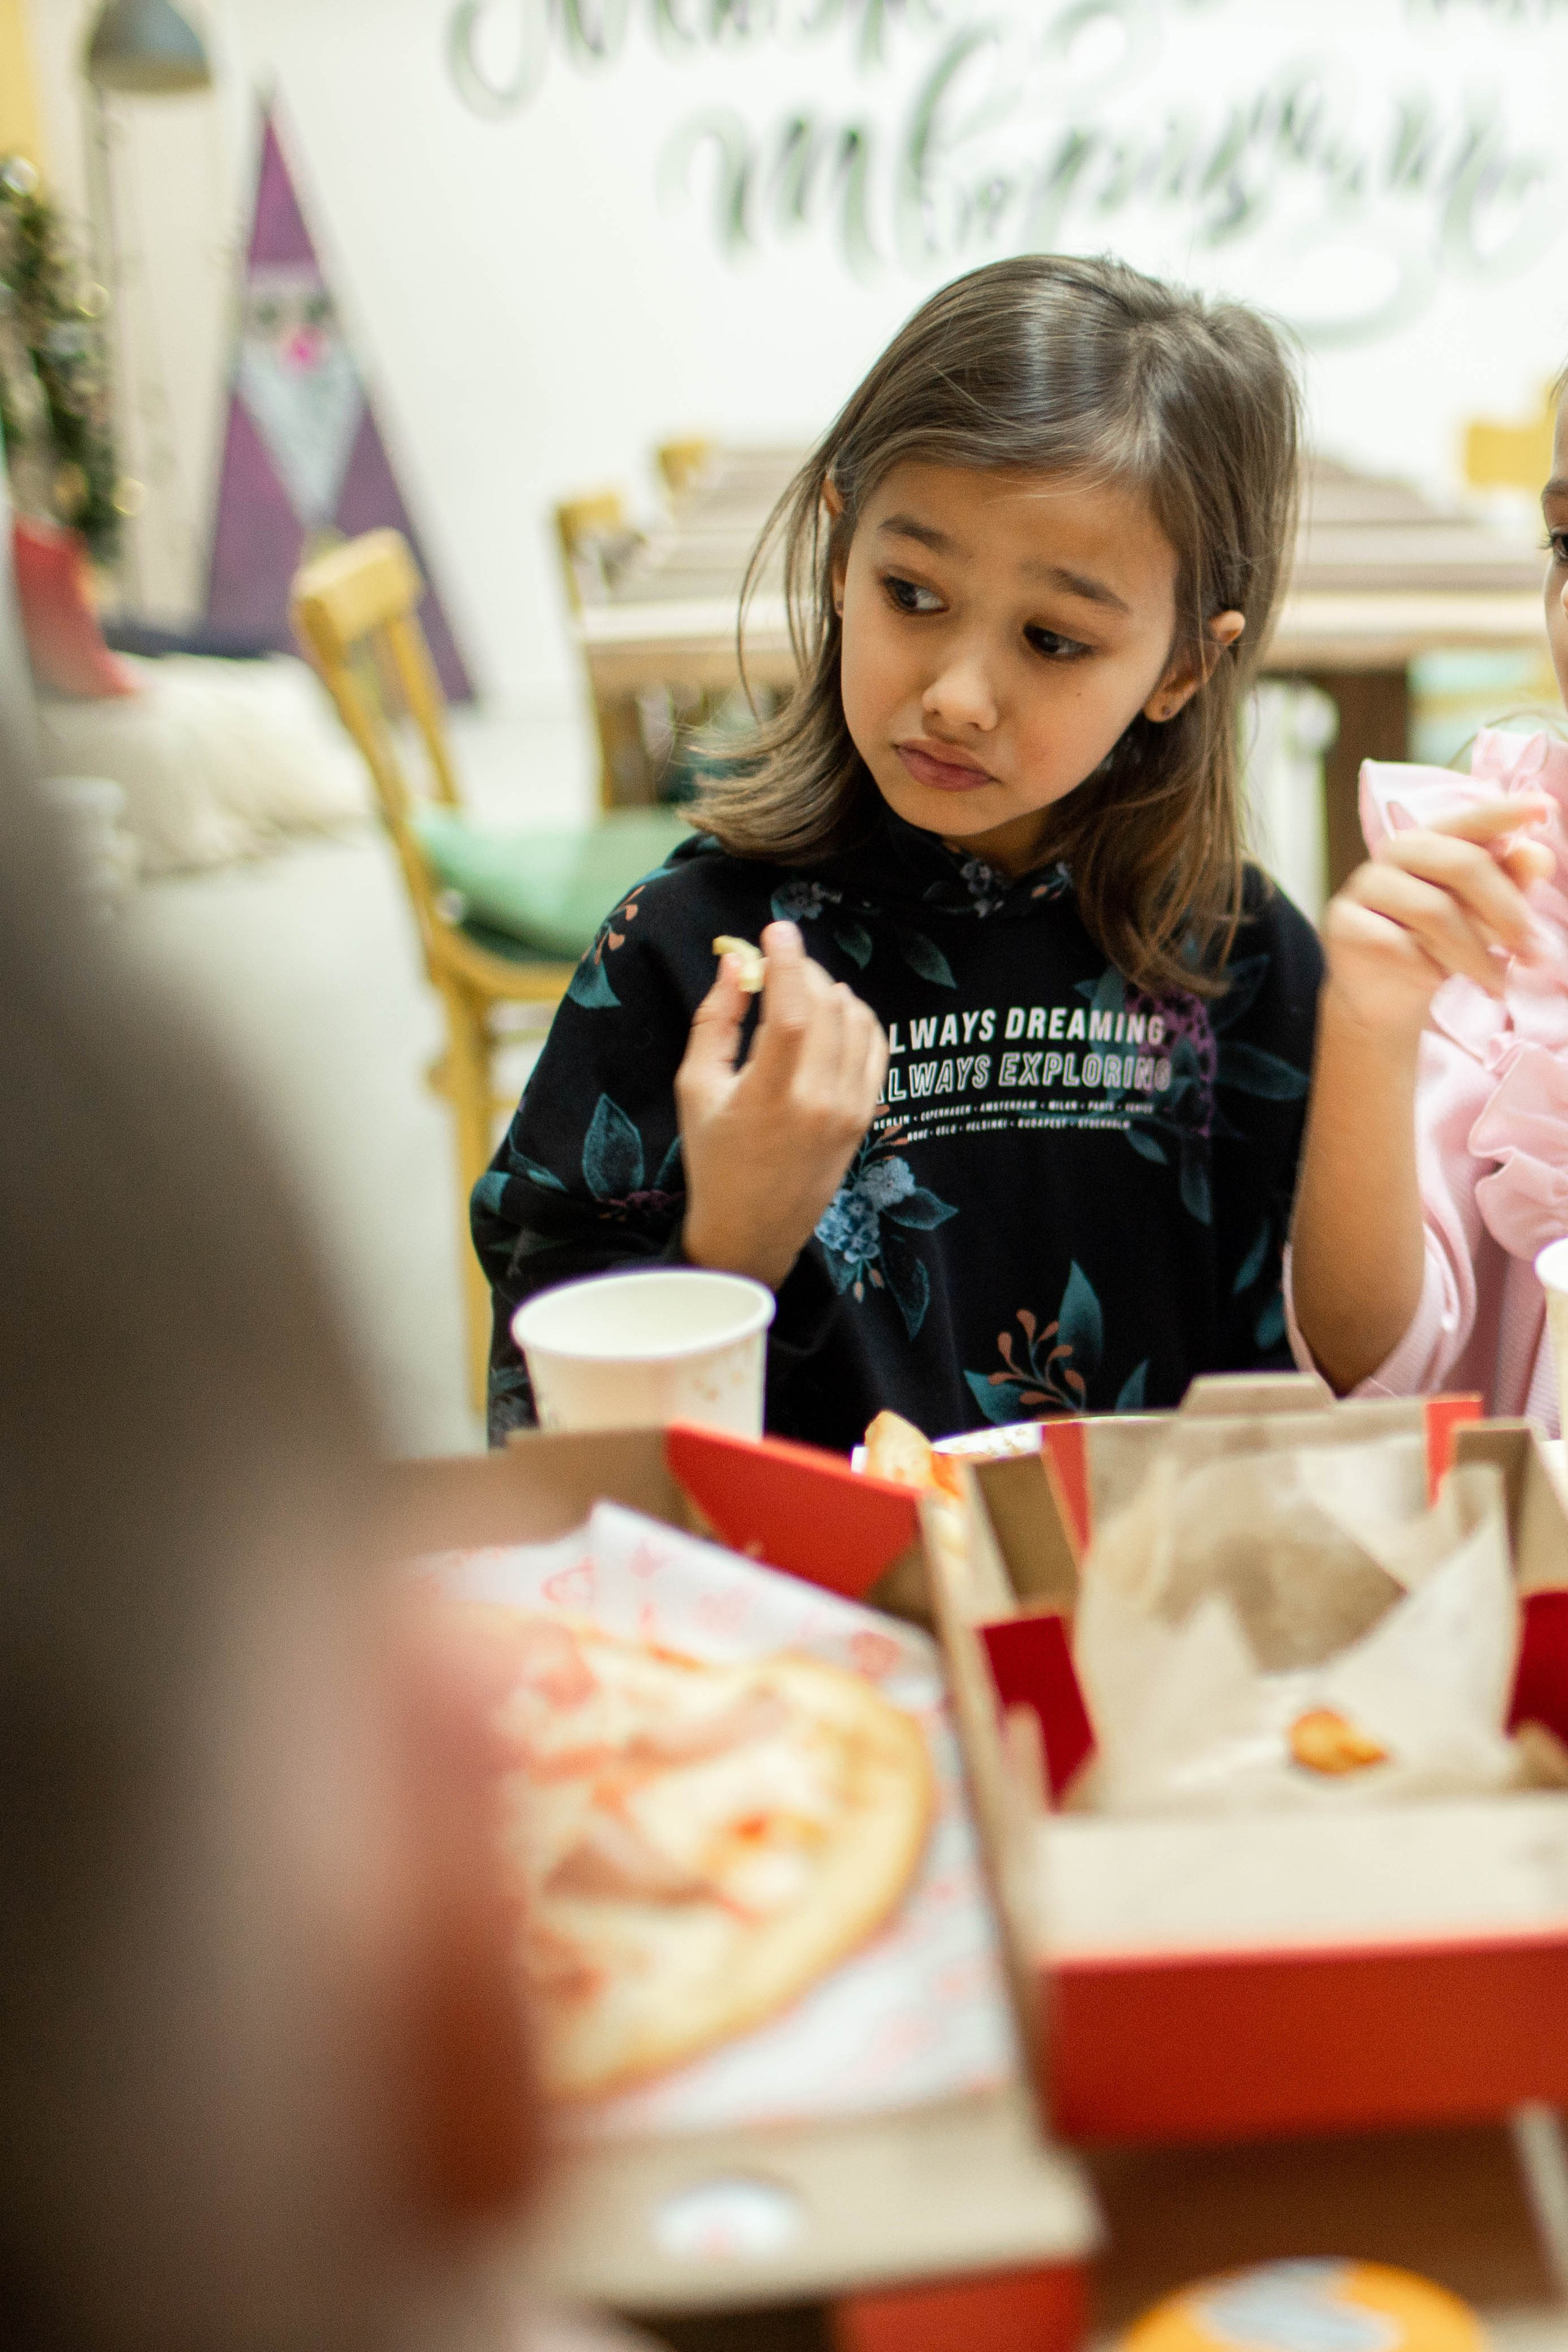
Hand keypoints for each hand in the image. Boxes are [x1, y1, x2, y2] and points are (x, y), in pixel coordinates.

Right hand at [676, 920, 888, 1289]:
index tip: (775, 929)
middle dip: (802, 970)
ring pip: (857, 1020)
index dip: (787, 961)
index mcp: (771, 1096)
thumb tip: (734, 961)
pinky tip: (832, 1011)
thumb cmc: (713, 1158)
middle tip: (774, 962)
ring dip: (829, 989)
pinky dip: (857, 1017)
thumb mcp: (696, 1088)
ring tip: (797, 988)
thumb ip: (715, 1021)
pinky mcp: (866, 1117)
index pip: (794, 1010)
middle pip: (827, 1006)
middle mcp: (821, 1102)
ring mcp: (851, 1110)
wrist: (752, 1229)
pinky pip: (875, 1046)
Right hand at [1321, 796, 1555, 1042]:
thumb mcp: (1482, 916)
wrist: (1383, 999)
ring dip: (1474, 954)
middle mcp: (1397, 852)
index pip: (1472, 820)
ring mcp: (1365, 885)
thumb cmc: (1438, 947)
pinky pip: (1399, 945)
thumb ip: (1509, 884)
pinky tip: (1432, 980)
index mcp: (1434, 839)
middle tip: (1531, 950)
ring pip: (1434, 912)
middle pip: (1462, 864)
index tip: (1544, 808)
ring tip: (1495, 983)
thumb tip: (1538, 856)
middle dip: (1506, 911)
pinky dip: (1427, 969)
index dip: (1505, 813)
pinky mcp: (1344, 923)